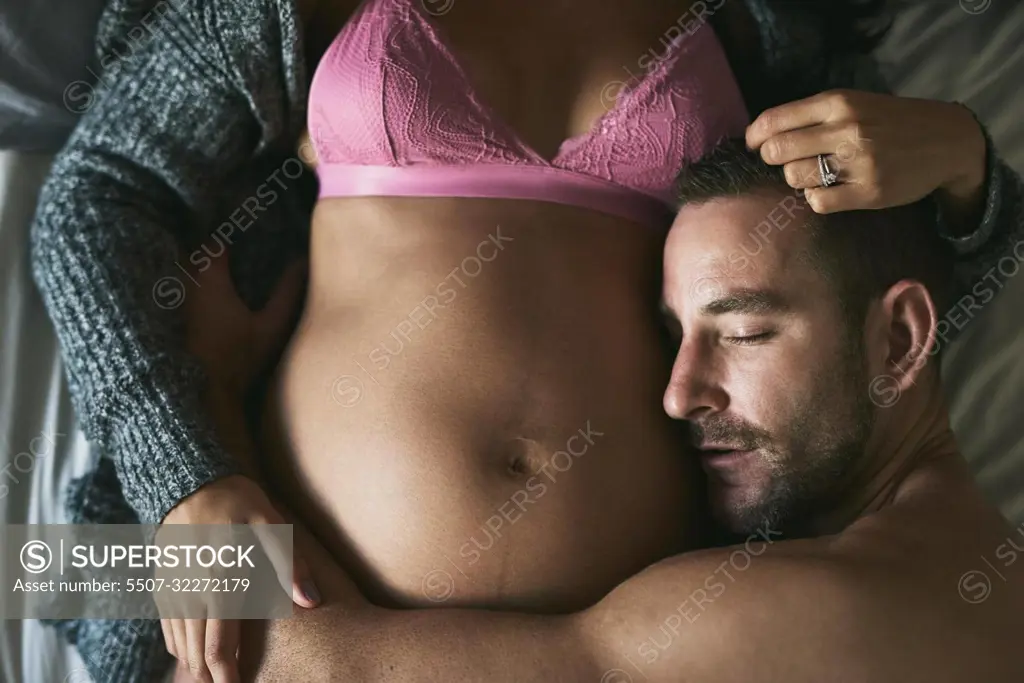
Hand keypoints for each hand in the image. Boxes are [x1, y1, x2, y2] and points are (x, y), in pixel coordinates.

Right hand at [159, 475, 320, 682]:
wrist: (186, 481)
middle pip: (196, 655)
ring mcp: (171, 590)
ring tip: (214, 679)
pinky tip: (192, 657)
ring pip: (179, 646)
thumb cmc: (235, 500)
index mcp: (219, 583)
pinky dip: (179, 648)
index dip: (228, 676)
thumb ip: (290, 565)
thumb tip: (310, 602)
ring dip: (195, 667)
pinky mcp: (162, 584)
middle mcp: (189, 593)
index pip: (219, 647)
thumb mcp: (270, 524)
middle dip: (212, 678)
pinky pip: (167, 629)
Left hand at [184, 249, 306, 397]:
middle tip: (232, 248)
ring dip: (199, 268)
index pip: (213, 245)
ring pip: (185, 275)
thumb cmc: (239, 358)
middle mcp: (189, 287)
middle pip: (194, 256)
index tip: (243, 233)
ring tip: (223, 268)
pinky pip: (183, 294)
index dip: (227, 237)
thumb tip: (303, 262)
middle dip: (210, 250)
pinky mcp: (176, 322)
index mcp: (211, 281)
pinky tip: (210, 298)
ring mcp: (178, 305)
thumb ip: (288, 293)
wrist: (205, 393)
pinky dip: (194, 289)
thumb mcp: (271, 326)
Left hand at [745, 89, 986, 215]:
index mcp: (839, 103)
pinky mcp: (868, 192)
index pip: (774, 120)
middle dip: (772, 159)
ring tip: (816, 174)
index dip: (755, 136)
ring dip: (797, 179)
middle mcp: (847, 129)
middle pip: (777, 151)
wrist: (947, 141)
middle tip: (785, 161)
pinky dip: (817, 198)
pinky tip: (831, 190)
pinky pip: (817, 201)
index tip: (754, 145)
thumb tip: (762, 135)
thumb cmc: (890, 122)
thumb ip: (814, 115)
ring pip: (794, 177)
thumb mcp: (855, 104)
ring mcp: (858, 162)